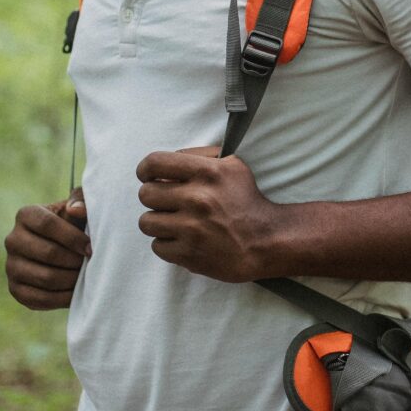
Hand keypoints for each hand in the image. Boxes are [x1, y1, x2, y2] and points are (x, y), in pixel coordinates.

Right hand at [4, 188, 90, 309]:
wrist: (66, 250)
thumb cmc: (76, 223)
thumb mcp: (80, 208)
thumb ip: (82, 201)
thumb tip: (74, 210)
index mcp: (26, 214)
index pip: (47, 224)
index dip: (73, 237)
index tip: (91, 247)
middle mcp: (12, 239)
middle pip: (48, 253)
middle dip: (74, 260)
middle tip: (90, 263)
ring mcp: (11, 266)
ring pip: (45, 277)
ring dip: (71, 279)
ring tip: (86, 276)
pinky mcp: (15, 289)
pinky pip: (39, 299)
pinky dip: (62, 298)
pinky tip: (77, 292)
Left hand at [135, 146, 286, 282]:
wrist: (265, 241)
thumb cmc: (247, 201)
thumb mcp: (233, 165)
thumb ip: (201, 156)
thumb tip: (171, 159)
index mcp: (207, 173)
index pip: (155, 163)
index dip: (145, 169)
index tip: (148, 176)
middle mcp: (197, 199)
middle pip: (146, 194)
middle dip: (154, 198)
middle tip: (169, 203)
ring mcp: (191, 229)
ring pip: (146, 222)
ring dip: (158, 222)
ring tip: (175, 223)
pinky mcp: (188, 253)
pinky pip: (156, 246)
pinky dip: (167, 244)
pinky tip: (184, 240)